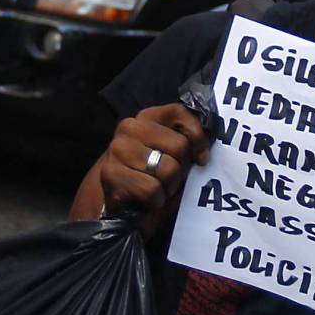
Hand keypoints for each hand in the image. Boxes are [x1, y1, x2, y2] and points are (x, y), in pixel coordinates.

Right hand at [99, 103, 209, 223]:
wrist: (117, 201)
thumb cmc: (152, 175)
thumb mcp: (172, 154)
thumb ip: (187, 143)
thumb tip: (204, 152)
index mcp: (148, 117)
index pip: (180, 113)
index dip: (198, 136)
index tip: (202, 158)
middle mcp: (130, 127)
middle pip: (179, 146)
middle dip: (182, 170)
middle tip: (171, 179)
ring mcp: (117, 149)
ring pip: (167, 170)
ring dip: (169, 187)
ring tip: (158, 189)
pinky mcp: (110, 174)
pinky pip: (151, 190)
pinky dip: (156, 201)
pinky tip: (146, 200)